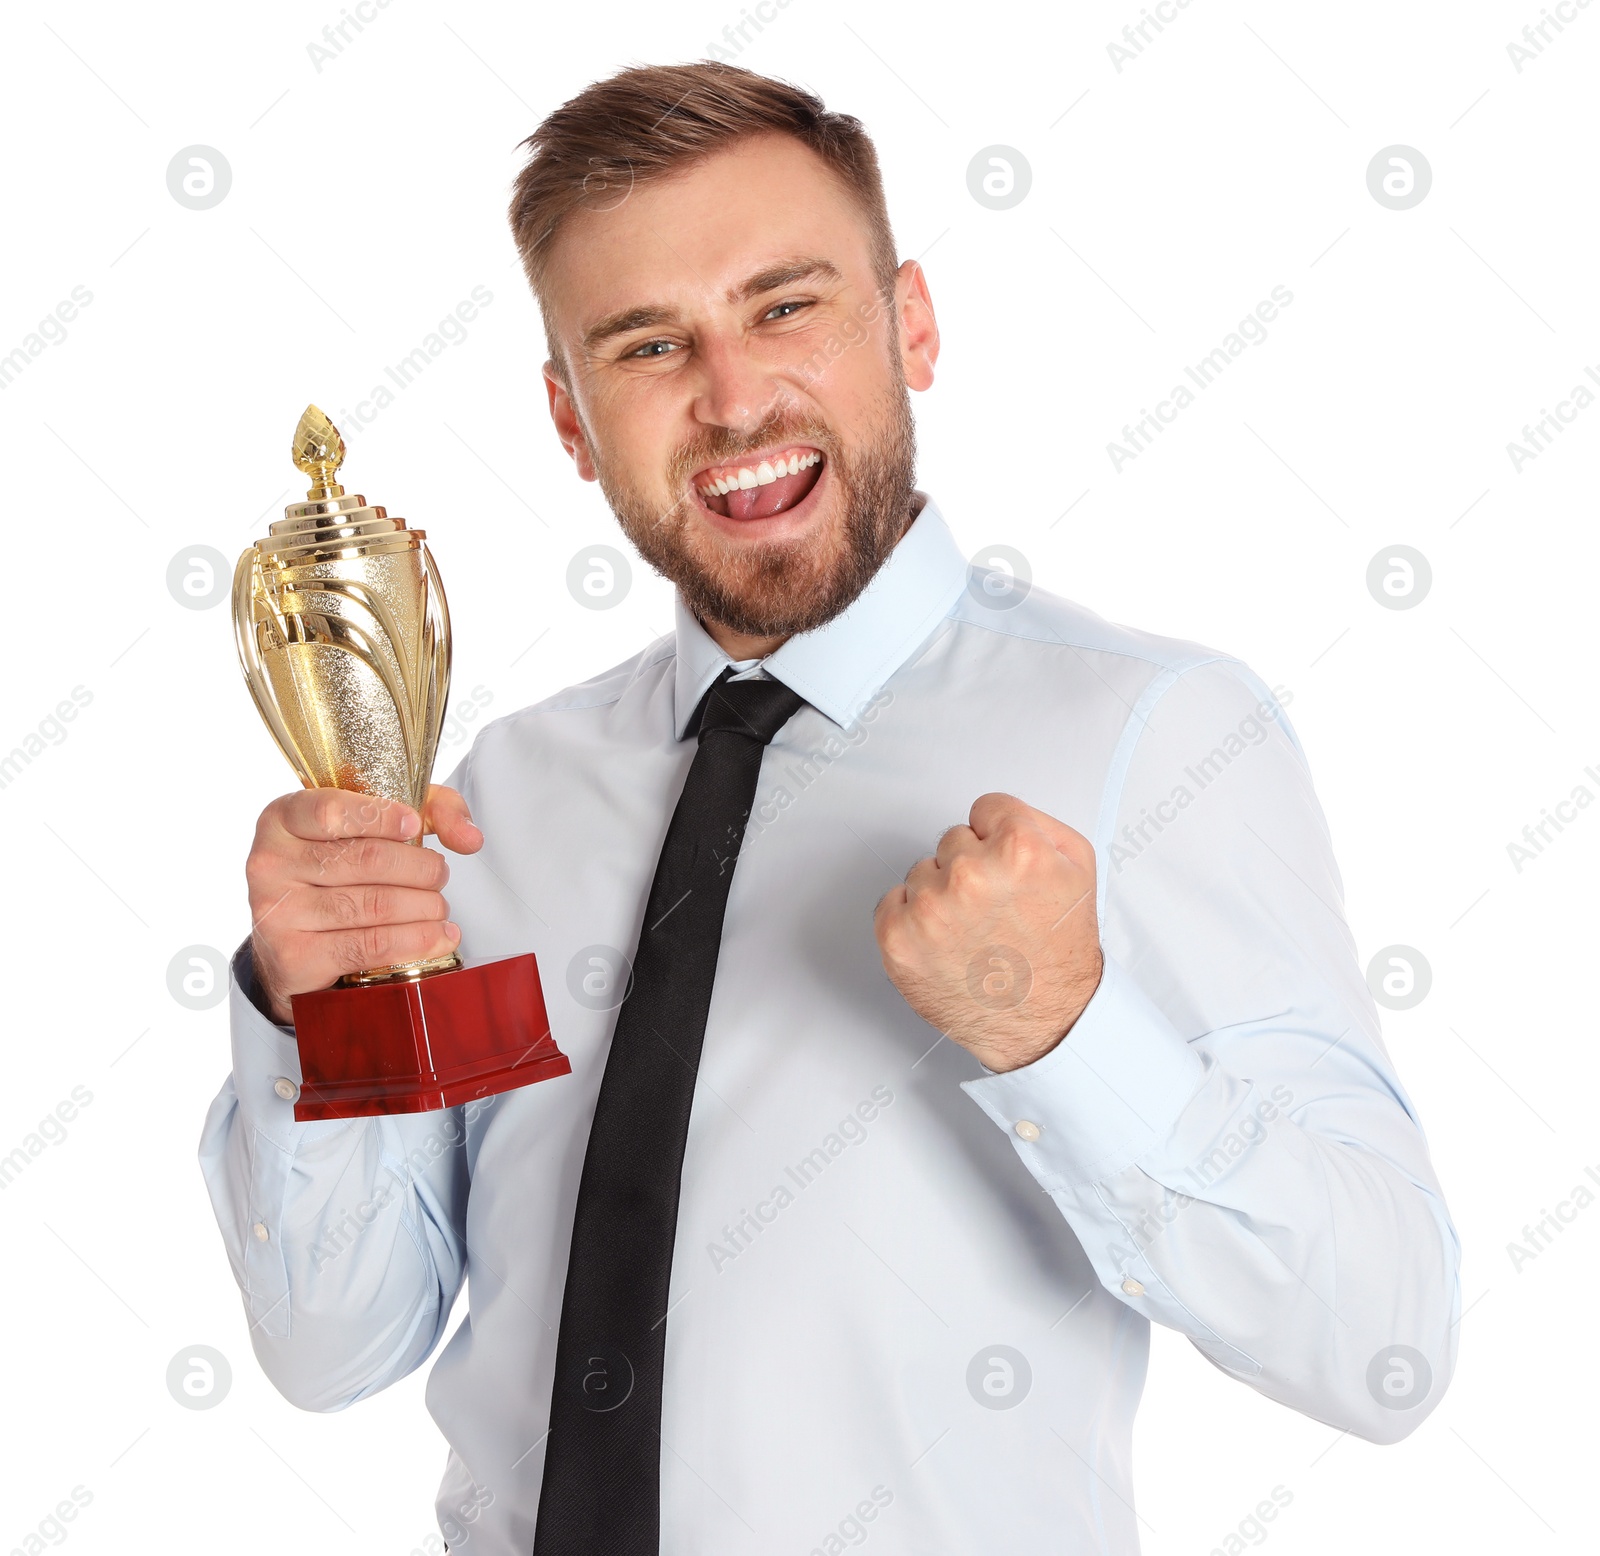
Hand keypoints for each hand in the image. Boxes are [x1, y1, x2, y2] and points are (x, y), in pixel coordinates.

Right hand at [245, 785, 482, 1023]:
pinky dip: (415, 941)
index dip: (381, 816)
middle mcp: (270, 862)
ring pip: (374, 905)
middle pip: (367, 860)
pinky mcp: (293, 956)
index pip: (331, 810)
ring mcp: (277, 911)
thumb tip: (470, 837)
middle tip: (440, 875)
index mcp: (283, 818)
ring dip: (425, 907)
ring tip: (439, 907)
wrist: (290, 942)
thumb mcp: (380, 823)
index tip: (415, 826)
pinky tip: (437, 937)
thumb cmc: (339, 870)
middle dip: (421, 869)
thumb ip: (432, 810)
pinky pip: (369, 945)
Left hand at [873, 793, 1102, 1071]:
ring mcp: (929, 909)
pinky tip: (945, 944)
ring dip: (941, 896)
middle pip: (953, 841)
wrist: (1044, 1023)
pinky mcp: (898, 939)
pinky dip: (912, 921)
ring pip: (923, 873)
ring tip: (974, 933)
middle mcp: (970, 875)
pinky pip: (892, 903)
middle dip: (972, 868)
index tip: (1006, 868)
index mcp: (1018, 850)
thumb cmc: (1059, 954)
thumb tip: (992, 814)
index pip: (985, 809)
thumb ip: (1036, 824)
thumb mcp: (1078, 869)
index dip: (998, 839)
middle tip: (996, 910)